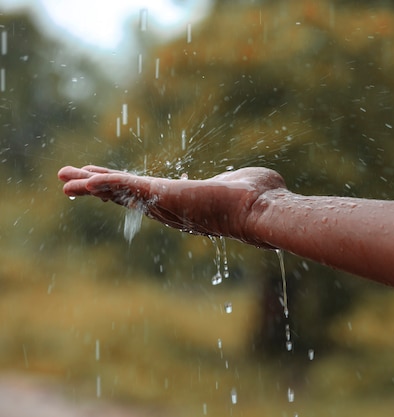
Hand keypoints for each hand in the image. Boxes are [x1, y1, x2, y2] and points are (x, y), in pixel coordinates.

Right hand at [58, 165, 285, 244]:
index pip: (145, 194)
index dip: (122, 188)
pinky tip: (81, 179)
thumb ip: (231, 183)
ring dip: (90, 185)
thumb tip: (238, 182)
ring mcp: (166, 204)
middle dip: (96, 188)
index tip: (104, 181)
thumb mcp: (237, 183)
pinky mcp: (165, 197)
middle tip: (69, 182)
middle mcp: (170, 208)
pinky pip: (127, 188)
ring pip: (119, 192)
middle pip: (124, 196)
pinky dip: (103, 183)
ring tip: (64, 179)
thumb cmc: (260, 198)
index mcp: (183, 202)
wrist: (263, 210)